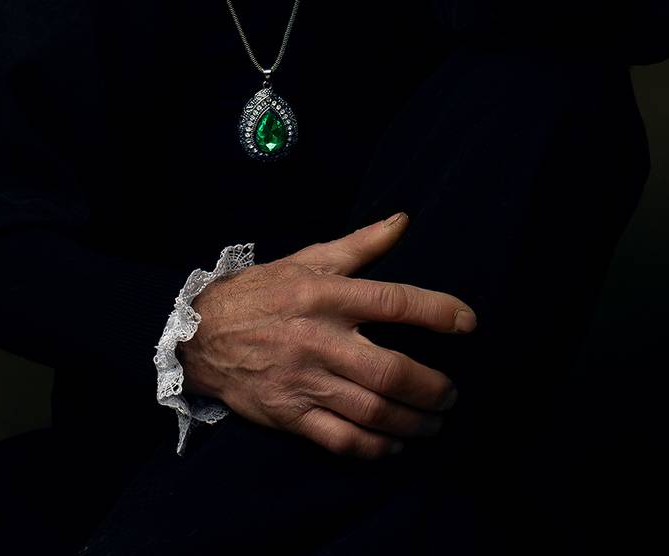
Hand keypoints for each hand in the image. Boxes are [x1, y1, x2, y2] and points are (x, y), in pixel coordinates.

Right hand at [177, 213, 476, 459]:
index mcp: (326, 295)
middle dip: (432, 387)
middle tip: (451, 393)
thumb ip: (360, 245)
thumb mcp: (306, 258)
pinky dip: (377, 447)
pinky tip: (396, 443)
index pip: (393, 301)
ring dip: (414, 421)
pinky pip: (343, 440)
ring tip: (435, 421)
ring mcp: (304, 381)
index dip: (437, 312)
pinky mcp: (290, 415)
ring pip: (373, 411)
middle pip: (390, 370)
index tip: (469, 323)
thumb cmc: (261, 292)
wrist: (199, 334)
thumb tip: (403, 221)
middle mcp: (319, 339)